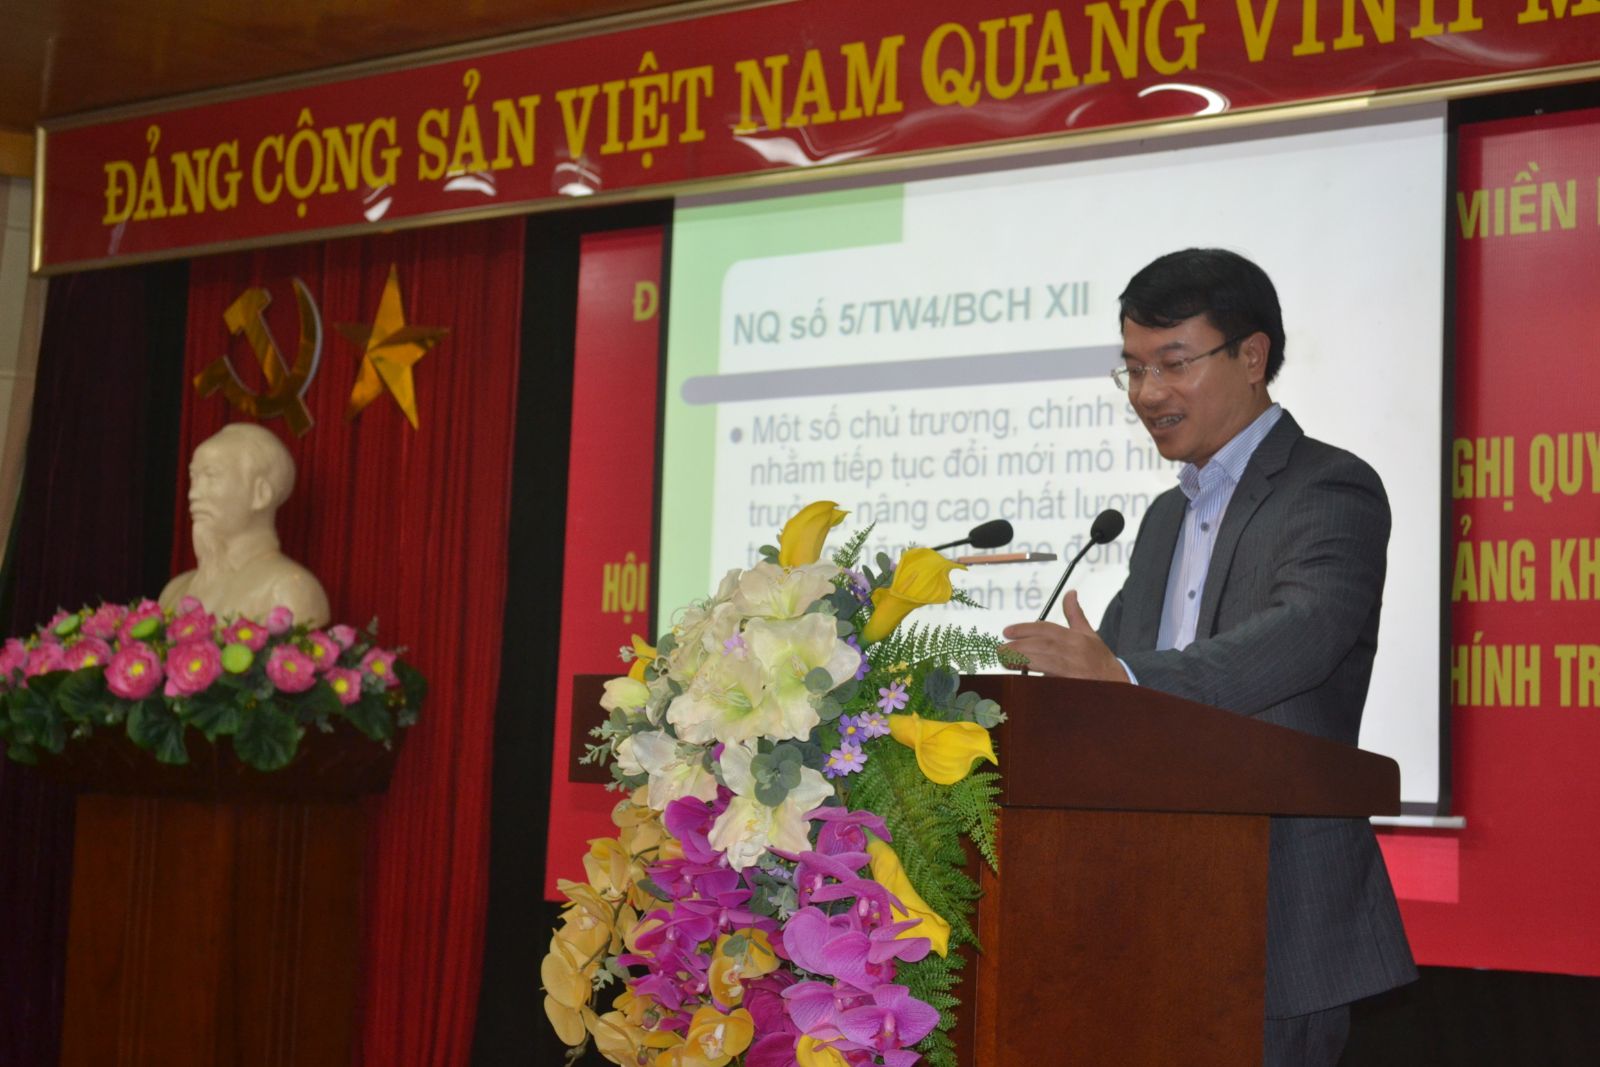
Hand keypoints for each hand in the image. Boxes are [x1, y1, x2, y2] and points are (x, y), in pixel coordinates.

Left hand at [1000, 590, 1127, 682]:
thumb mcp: (1089, 634)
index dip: (1025, 629)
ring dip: (1022, 660)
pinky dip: (1037, 678)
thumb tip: (1070, 593)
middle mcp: (1076, 652)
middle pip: (1043, 645)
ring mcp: (1075, 670)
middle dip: (1019, 646)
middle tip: (999, 649)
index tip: (1006, 631)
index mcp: (1077, 637)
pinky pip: (1052, 682)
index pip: (1047, 629)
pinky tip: (1022, 678)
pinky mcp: (1074, 686)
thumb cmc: (1100, 659)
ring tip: (1004, 660)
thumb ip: (1075, 614)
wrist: (1119, 685)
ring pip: (1045, 662)